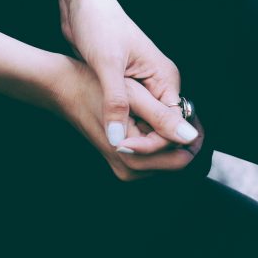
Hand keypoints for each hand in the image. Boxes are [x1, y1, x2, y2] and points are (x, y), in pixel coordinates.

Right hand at [50, 55, 204, 181]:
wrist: (64, 90)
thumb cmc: (94, 87)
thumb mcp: (133, 96)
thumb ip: (163, 118)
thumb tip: (191, 136)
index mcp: (132, 157)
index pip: (181, 158)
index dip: (192, 136)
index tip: (194, 113)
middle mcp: (129, 170)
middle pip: (175, 161)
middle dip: (182, 138)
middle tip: (183, 110)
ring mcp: (126, 168)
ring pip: (166, 159)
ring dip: (170, 137)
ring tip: (164, 111)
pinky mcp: (124, 162)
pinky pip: (153, 155)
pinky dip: (158, 138)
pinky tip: (152, 118)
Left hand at [58, 0, 198, 150]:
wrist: (83, 4)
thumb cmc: (98, 25)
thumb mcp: (106, 65)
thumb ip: (116, 103)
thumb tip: (119, 140)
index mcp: (165, 77)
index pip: (173, 123)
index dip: (154, 141)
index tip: (125, 148)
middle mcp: (160, 83)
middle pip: (163, 126)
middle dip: (145, 141)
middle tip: (117, 148)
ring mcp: (145, 85)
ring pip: (147, 122)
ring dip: (133, 134)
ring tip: (113, 144)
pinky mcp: (128, 85)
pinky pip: (133, 114)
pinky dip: (124, 125)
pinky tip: (108, 132)